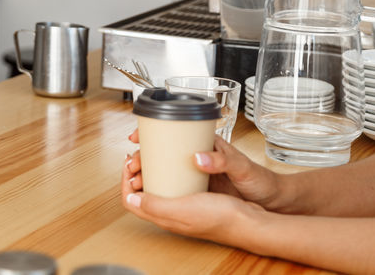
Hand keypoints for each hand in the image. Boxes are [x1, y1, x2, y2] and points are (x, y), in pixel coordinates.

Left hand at [120, 143, 265, 243]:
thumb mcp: (183, 210)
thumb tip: (129, 199)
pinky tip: (177, 160)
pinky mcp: (197, 195)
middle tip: (139, 154)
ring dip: (152, 167)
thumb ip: (155, 206)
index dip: (125, 181)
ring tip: (154, 153)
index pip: (131, 200)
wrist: (250, 221)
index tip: (128, 163)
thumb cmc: (221, 219)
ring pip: (160, 184)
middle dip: (137, 169)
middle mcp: (171, 211)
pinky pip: (177, 181)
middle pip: (144, 189)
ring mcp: (184, 203)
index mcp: (163, 217)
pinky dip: (171, 168)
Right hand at [125, 128, 283, 206]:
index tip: (136, 138)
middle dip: (143, 156)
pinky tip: (150, 191)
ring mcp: (198, 171)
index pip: (175, 132)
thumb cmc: (260, 180)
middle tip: (130, 165)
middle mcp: (200, 155)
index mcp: (208, 144)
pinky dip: (159, 185)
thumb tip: (197, 157)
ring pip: (166, 167)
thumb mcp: (242, 168)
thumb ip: (221, 161)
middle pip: (165, 150)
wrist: (272, 200)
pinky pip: (175, 182)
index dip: (152, 133)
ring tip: (135, 179)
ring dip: (148, 171)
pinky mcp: (200, 186)